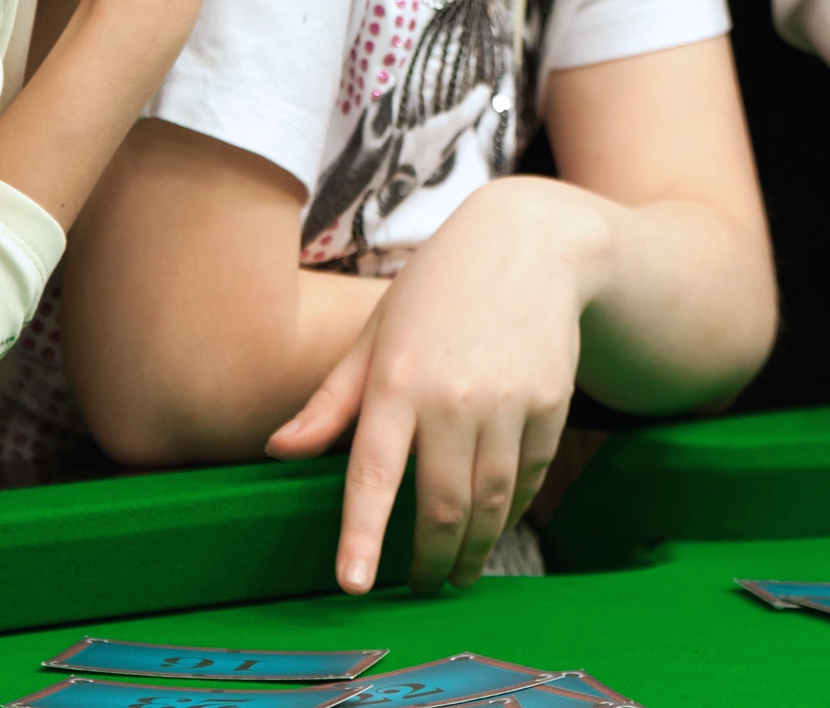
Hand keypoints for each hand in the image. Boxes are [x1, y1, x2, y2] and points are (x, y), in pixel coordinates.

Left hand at [266, 178, 597, 596]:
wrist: (527, 242)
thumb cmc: (435, 289)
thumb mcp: (375, 333)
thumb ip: (331, 400)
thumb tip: (279, 451)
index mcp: (396, 379)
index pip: (372, 473)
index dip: (362, 535)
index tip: (355, 585)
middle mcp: (452, 396)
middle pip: (440, 507)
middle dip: (428, 563)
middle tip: (418, 587)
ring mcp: (507, 402)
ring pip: (490, 505)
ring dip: (471, 551)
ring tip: (456, 573)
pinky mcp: (550, 404)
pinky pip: (529, 479)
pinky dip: (511, 510)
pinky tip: (495, 521)